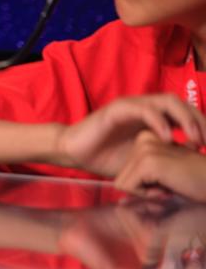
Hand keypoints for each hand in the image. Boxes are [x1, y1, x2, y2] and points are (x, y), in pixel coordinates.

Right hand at [56, 94, 205, 176]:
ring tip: (194, 138)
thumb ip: (165, 159)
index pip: (185, 113)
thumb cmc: (108, 158)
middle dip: (200, 120)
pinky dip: (159, 121)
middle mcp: (145, 108)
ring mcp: (132, 106)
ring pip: (166, 101)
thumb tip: (189, 167)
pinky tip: (167, 137)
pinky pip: (143, 109)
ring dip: (184, 118)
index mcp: (153, 118)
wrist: (76, 153)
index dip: (202, 126)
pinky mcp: (117, 109)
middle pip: (181, 103)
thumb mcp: (144, 161)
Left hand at [114, 131, 205, 201]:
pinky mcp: (149, 161)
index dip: (144, 185)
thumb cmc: (196, 182)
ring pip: (122, 182)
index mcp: (147, 138)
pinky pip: (128, 187)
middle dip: (143, 188)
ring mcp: (145, 148)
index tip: (169, 180)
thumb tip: (120, 188)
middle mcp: (143, 138)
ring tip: (171, 183)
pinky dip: (147, 195)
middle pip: (121, 176)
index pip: (125, 171)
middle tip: (171, 183)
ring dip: (146, 192)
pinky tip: (169, 187)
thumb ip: (144, 175)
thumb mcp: (164, 174)